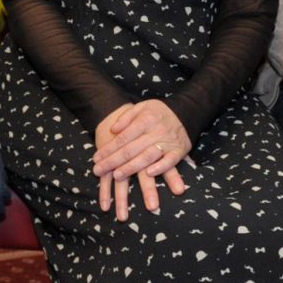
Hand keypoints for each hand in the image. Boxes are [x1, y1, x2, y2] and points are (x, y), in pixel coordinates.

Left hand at [93, 102, 187, 221]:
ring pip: (147, 156)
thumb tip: (112, 130)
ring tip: (116, 175)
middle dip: (112, 161)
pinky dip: (160, 168)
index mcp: (145, 119)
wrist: (186, 112)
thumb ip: (126, 117)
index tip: (96, 158)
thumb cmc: (158, 113)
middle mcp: (156, 131)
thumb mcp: (141, 107)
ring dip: (131, 167)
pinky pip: (170, 161)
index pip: (123, 137)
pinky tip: (148, 174)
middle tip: (98, 170)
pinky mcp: (179, 151)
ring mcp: (168, 141)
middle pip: (131, 149)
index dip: (108, 149)